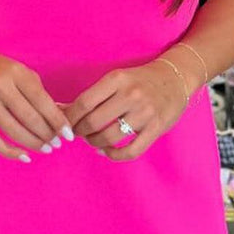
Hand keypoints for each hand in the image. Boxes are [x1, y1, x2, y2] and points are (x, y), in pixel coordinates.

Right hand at [0, 38, 73, 161]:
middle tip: (58, 143)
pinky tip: (24, 156)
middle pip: (29, 118)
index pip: (42, 101)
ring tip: (46, 148)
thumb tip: (58, 117)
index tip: (68, 135)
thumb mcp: (19, 70)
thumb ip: (37, 91)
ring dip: (33, 144)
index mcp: (15, 72)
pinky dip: (10, 152)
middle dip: (47, 134)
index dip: (57, 121)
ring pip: (13, 131)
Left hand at [61, 60, 189, 161]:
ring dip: (94, 143)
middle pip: (93, 122)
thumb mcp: (116, 79)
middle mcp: (130, 94)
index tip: (64, 124)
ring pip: (109, 138)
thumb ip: (92, 95)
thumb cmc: (139, 80)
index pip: (84, 103)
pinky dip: (114, 155)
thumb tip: (59, 109)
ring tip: (92, 140)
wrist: (174, 78)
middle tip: (78, 133)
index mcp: (117, 79)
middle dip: (80, 132)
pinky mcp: (156, 128)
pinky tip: (107, 151)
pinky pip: (131, 151)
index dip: (69, 118)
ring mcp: (144, 113)